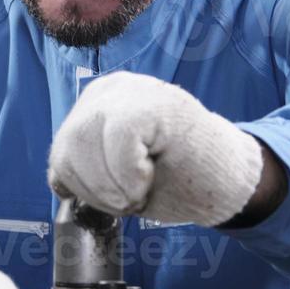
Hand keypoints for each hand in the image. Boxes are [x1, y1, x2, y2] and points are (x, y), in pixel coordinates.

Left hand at [47, 71, 263, 226]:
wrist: (230, 183)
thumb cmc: (177, 180)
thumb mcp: (116, 175)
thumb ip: (86, 167)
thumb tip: (59, 181)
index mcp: (97, 105)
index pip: (62, 152)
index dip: (82, 187)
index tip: (117, 198)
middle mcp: (111, 89)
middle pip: (67, 147)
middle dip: (94, 188)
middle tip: (130, 199)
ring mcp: (133, 91)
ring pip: (85, 142)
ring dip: (111, 184)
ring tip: (142, 187)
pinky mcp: (155, 102)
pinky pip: (118, 139)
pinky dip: (129, 174)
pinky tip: (149, 177)